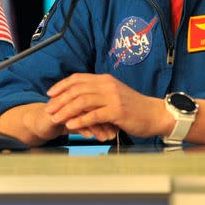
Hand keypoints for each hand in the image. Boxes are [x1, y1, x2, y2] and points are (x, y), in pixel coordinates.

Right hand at [0, 102, 119, 144]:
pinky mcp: (55, 112)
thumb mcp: (82, 121)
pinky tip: (89, 136)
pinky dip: (82, 127)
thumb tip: (113, 129)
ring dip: (96, 125)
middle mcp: (74, 95)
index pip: (102, 101)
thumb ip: (97, 121)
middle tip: (117, 132)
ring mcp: (64, 102)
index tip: (123, 126)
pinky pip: (71, 119)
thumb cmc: (63, 120)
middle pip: (95, 104)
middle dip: (107, 120)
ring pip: (84, 111)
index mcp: (82, 93)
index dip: (112, 113)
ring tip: (105, 137)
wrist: (40, 122)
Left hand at [45, 73, 169, 137]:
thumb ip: (99, 93)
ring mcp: (112, 97)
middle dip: (59, 99)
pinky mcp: (117, 111)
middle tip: (48, 108)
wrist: (156, 114)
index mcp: (105, 80)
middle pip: (77, 89)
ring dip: (66, 110)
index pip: (78, 78)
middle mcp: (107, 85)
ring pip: (82, 101)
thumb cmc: (134, 108)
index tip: (50, 94)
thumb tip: (80, 95)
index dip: (62, 85)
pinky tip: (70, 125)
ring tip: (55, 118)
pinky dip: (80, 120)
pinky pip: (93, 115)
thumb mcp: (115, 94)